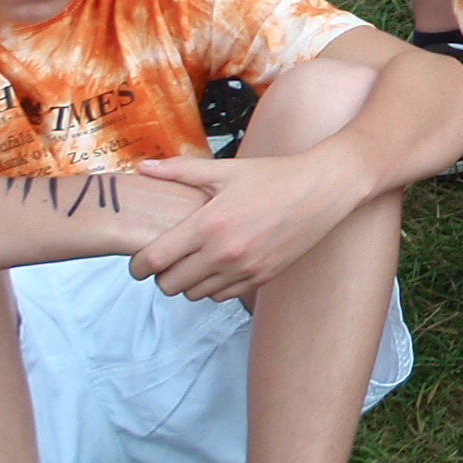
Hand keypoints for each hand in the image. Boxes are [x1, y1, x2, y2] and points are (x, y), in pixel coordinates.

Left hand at [130, 149, 364, 300]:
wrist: (324, 190)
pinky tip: (221, 266)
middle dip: (162, 274)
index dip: (138, 265)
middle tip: (170, 258)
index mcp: (209, 224)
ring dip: (188, 282)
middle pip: (169, 285)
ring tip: (196, 261)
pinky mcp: (261, 278)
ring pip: (194, 295)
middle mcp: (224, 252)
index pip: (154, 261)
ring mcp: (244, 269)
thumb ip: (179, 170)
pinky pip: (222, 296)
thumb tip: (142, 166)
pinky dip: (214, 286)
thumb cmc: (275, 176)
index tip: (139, 260)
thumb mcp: (226, 170)